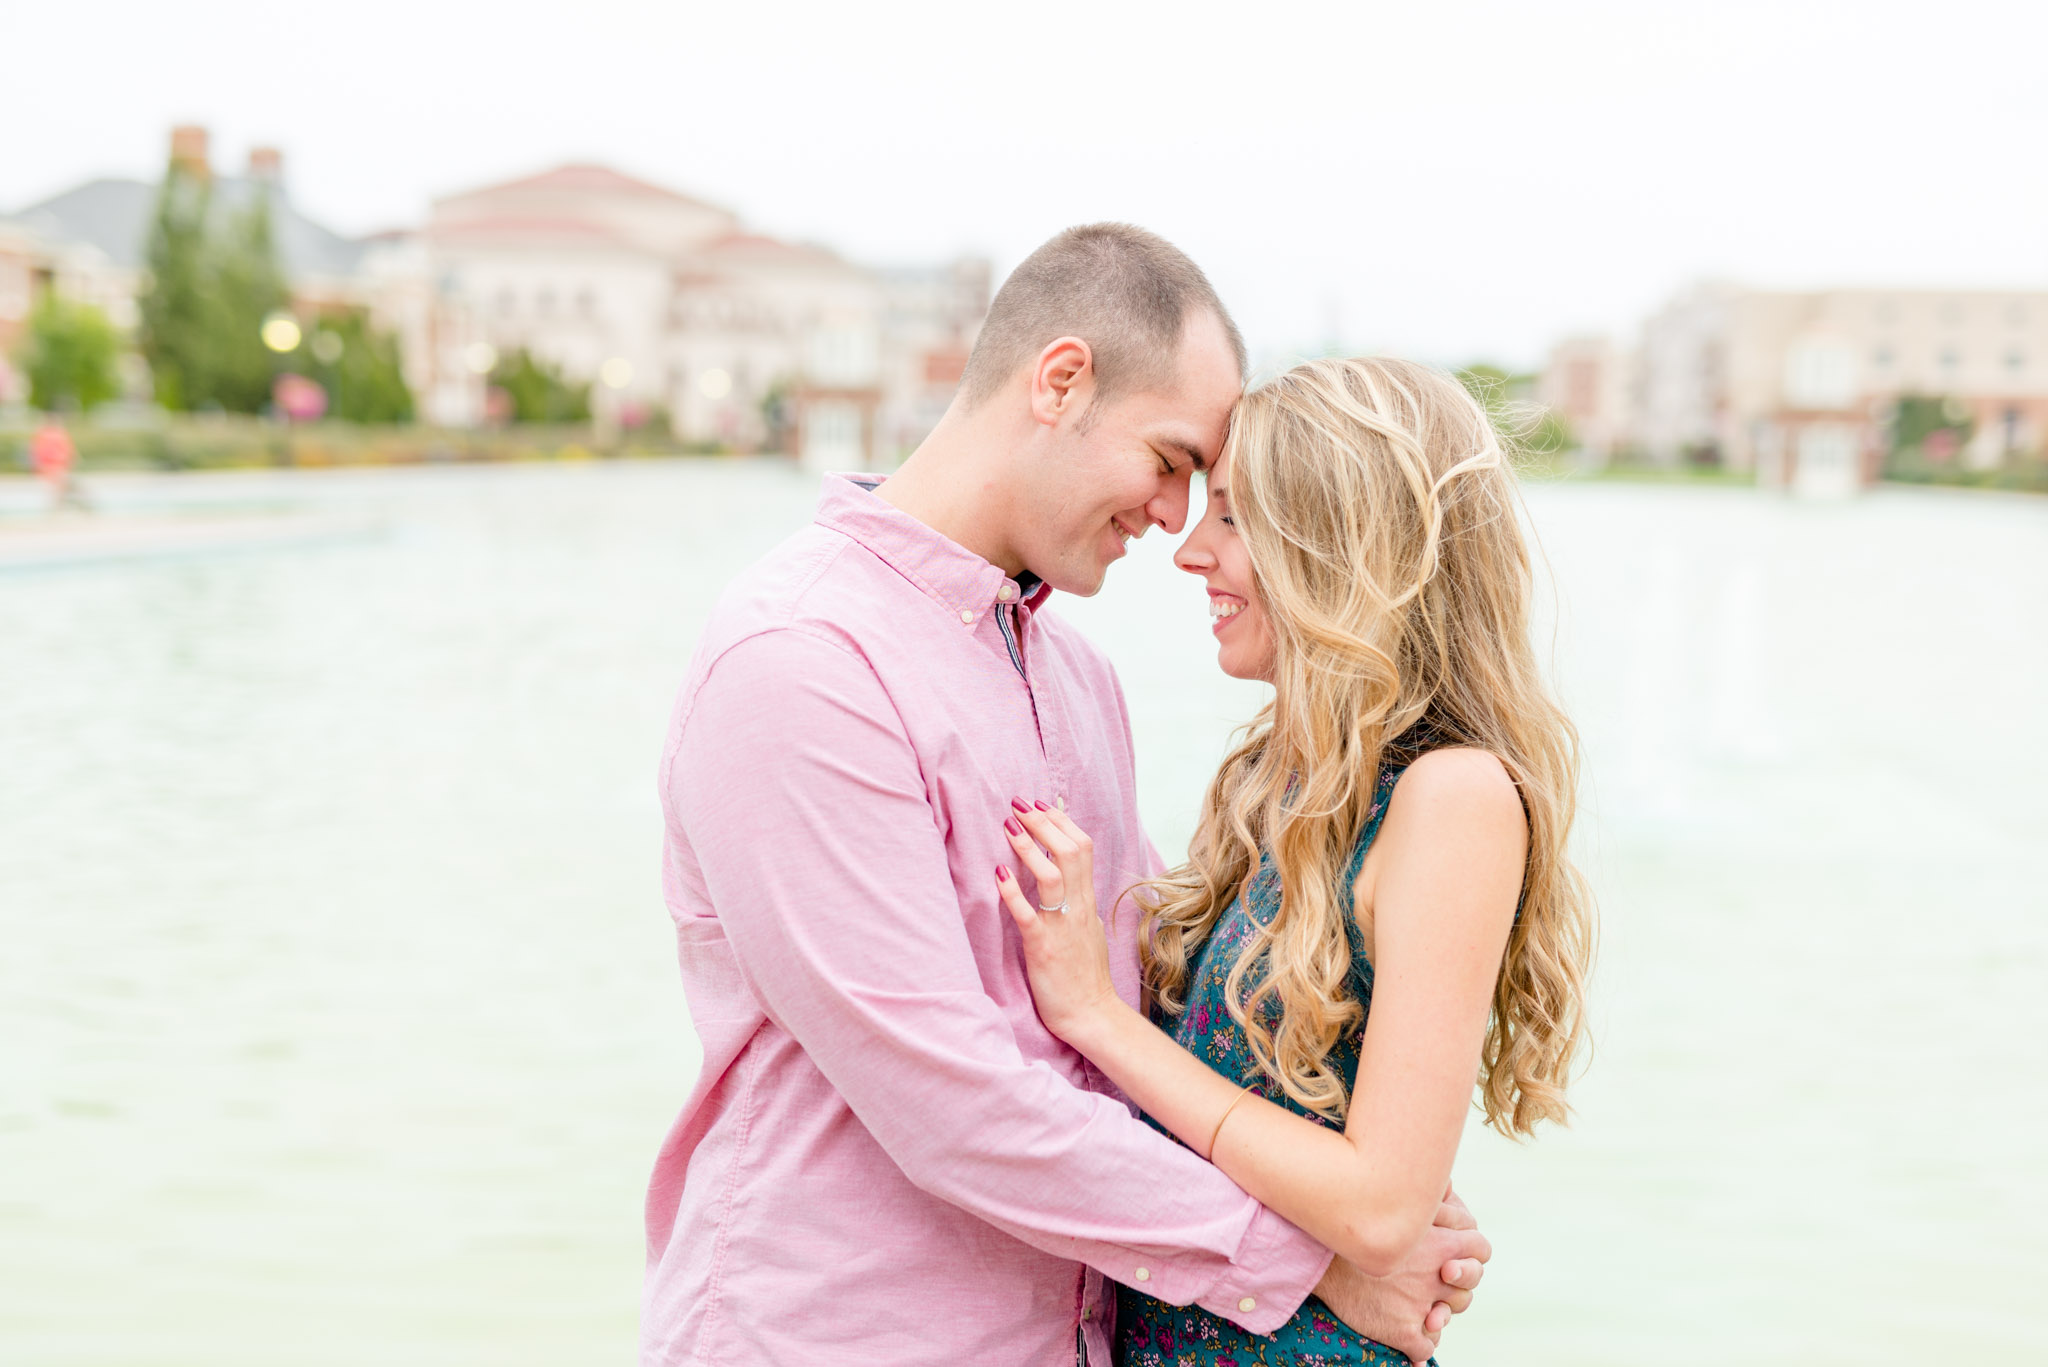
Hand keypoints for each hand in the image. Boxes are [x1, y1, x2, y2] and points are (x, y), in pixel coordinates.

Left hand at [994, 799, 1119, 1043]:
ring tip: (1008, 825)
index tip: (1041, 803)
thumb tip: (1069, 880)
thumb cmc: (1085, 976)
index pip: (1083, 848)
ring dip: (1029, 848)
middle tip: (1019, 804)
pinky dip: (1013, 893)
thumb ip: (1078, 902)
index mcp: (1087, 902)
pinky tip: (997, 874)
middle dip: (1044, 823)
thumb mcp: (1087, 929)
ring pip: (1053, 876)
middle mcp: (1078, 908)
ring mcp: (1062, 928)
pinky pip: (1029, 915)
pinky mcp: (1044, 949)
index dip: (1061, 822)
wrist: (1092, 1015)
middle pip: (1070, 852)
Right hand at [1310, 1185, 1489, 1366]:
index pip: (1481, 1249)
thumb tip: (1449, 1183)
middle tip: (1432, 1287)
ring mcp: (1421, 1306)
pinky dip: (1418, 1349)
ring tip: (1421, 1314)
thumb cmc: (1354, 1222)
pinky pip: (1425, 1347)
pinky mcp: (1402, 1331)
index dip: (1470, 1256)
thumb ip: (1427, 1198)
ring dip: (1436, 1317)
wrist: (1317, 1254)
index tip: (1453, 1259)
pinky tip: (1408, 1345)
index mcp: (1442, 1244)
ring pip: (1445, 1319)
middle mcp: (1436, 1276)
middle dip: (1453, 1290)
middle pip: (1466, 1289)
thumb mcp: (1396, 1201)